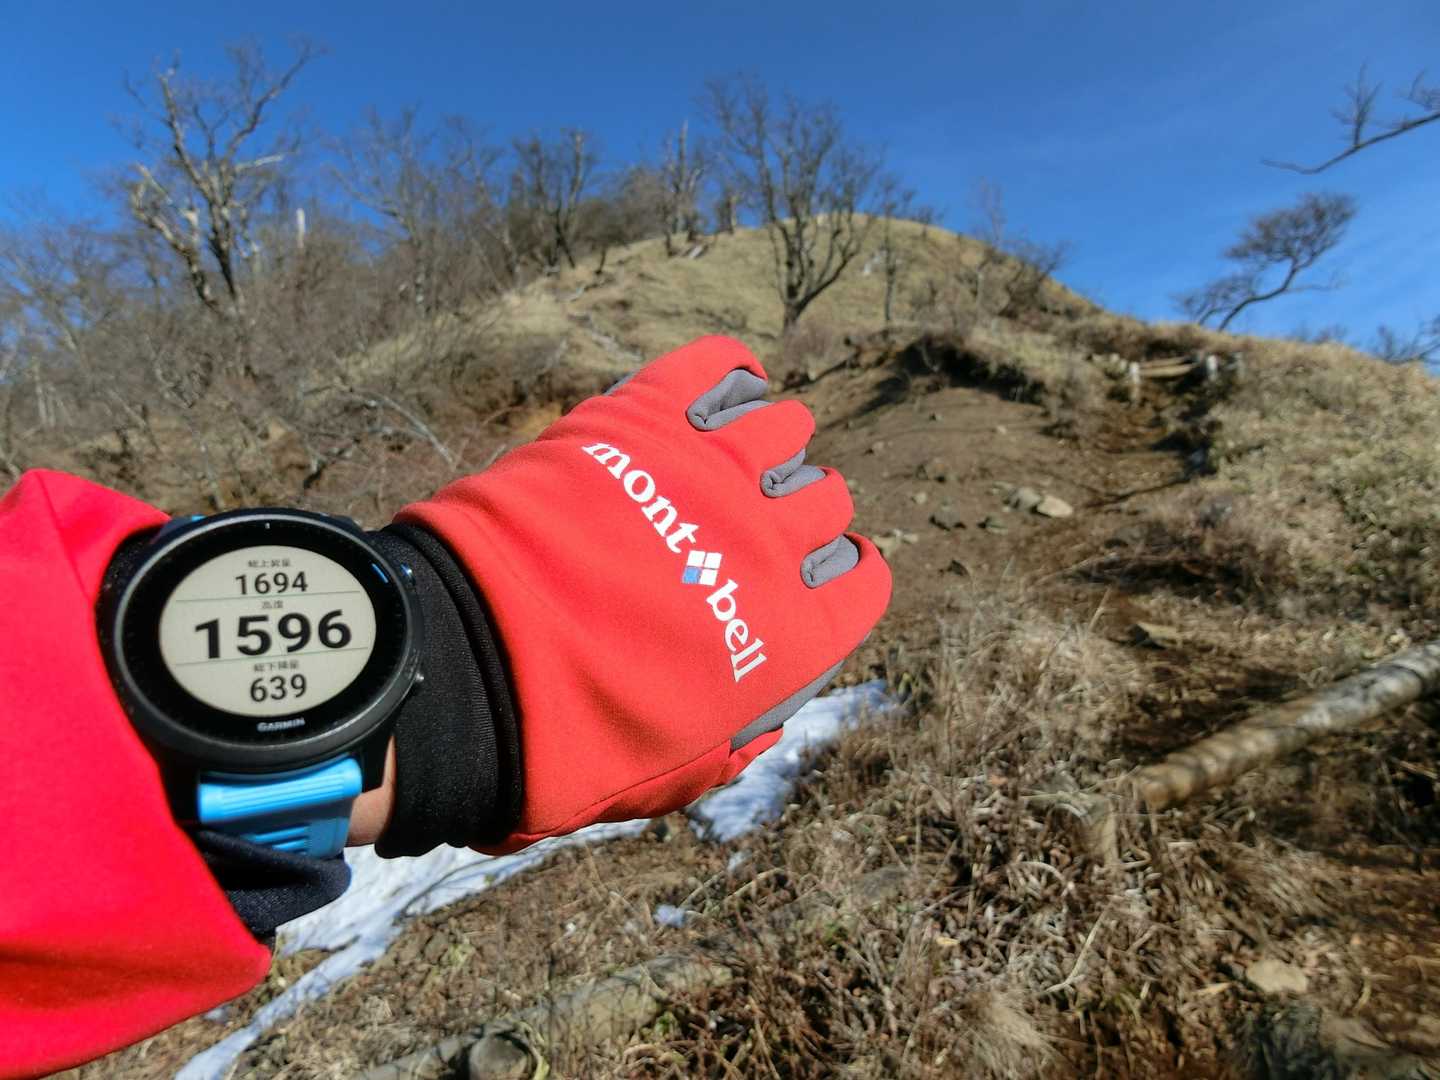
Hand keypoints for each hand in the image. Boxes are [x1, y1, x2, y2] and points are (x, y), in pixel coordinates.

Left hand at [398, 336, 890, 852]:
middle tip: (744, 527)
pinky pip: (716, 369)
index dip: (839, 579)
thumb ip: (732, 744)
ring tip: (721, 464)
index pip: (862, 579)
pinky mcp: (644, 419)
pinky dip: (725, 377)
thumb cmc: (568, 741)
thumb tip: (760, 721)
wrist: (469, 670)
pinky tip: (709, 401)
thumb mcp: (669, 776)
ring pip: (784, 426)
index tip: (806, 581)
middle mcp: (769, 543)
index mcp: (790, 633)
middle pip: (825, 496)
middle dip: (798, 513)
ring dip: (766, 446)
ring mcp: (709, 472)